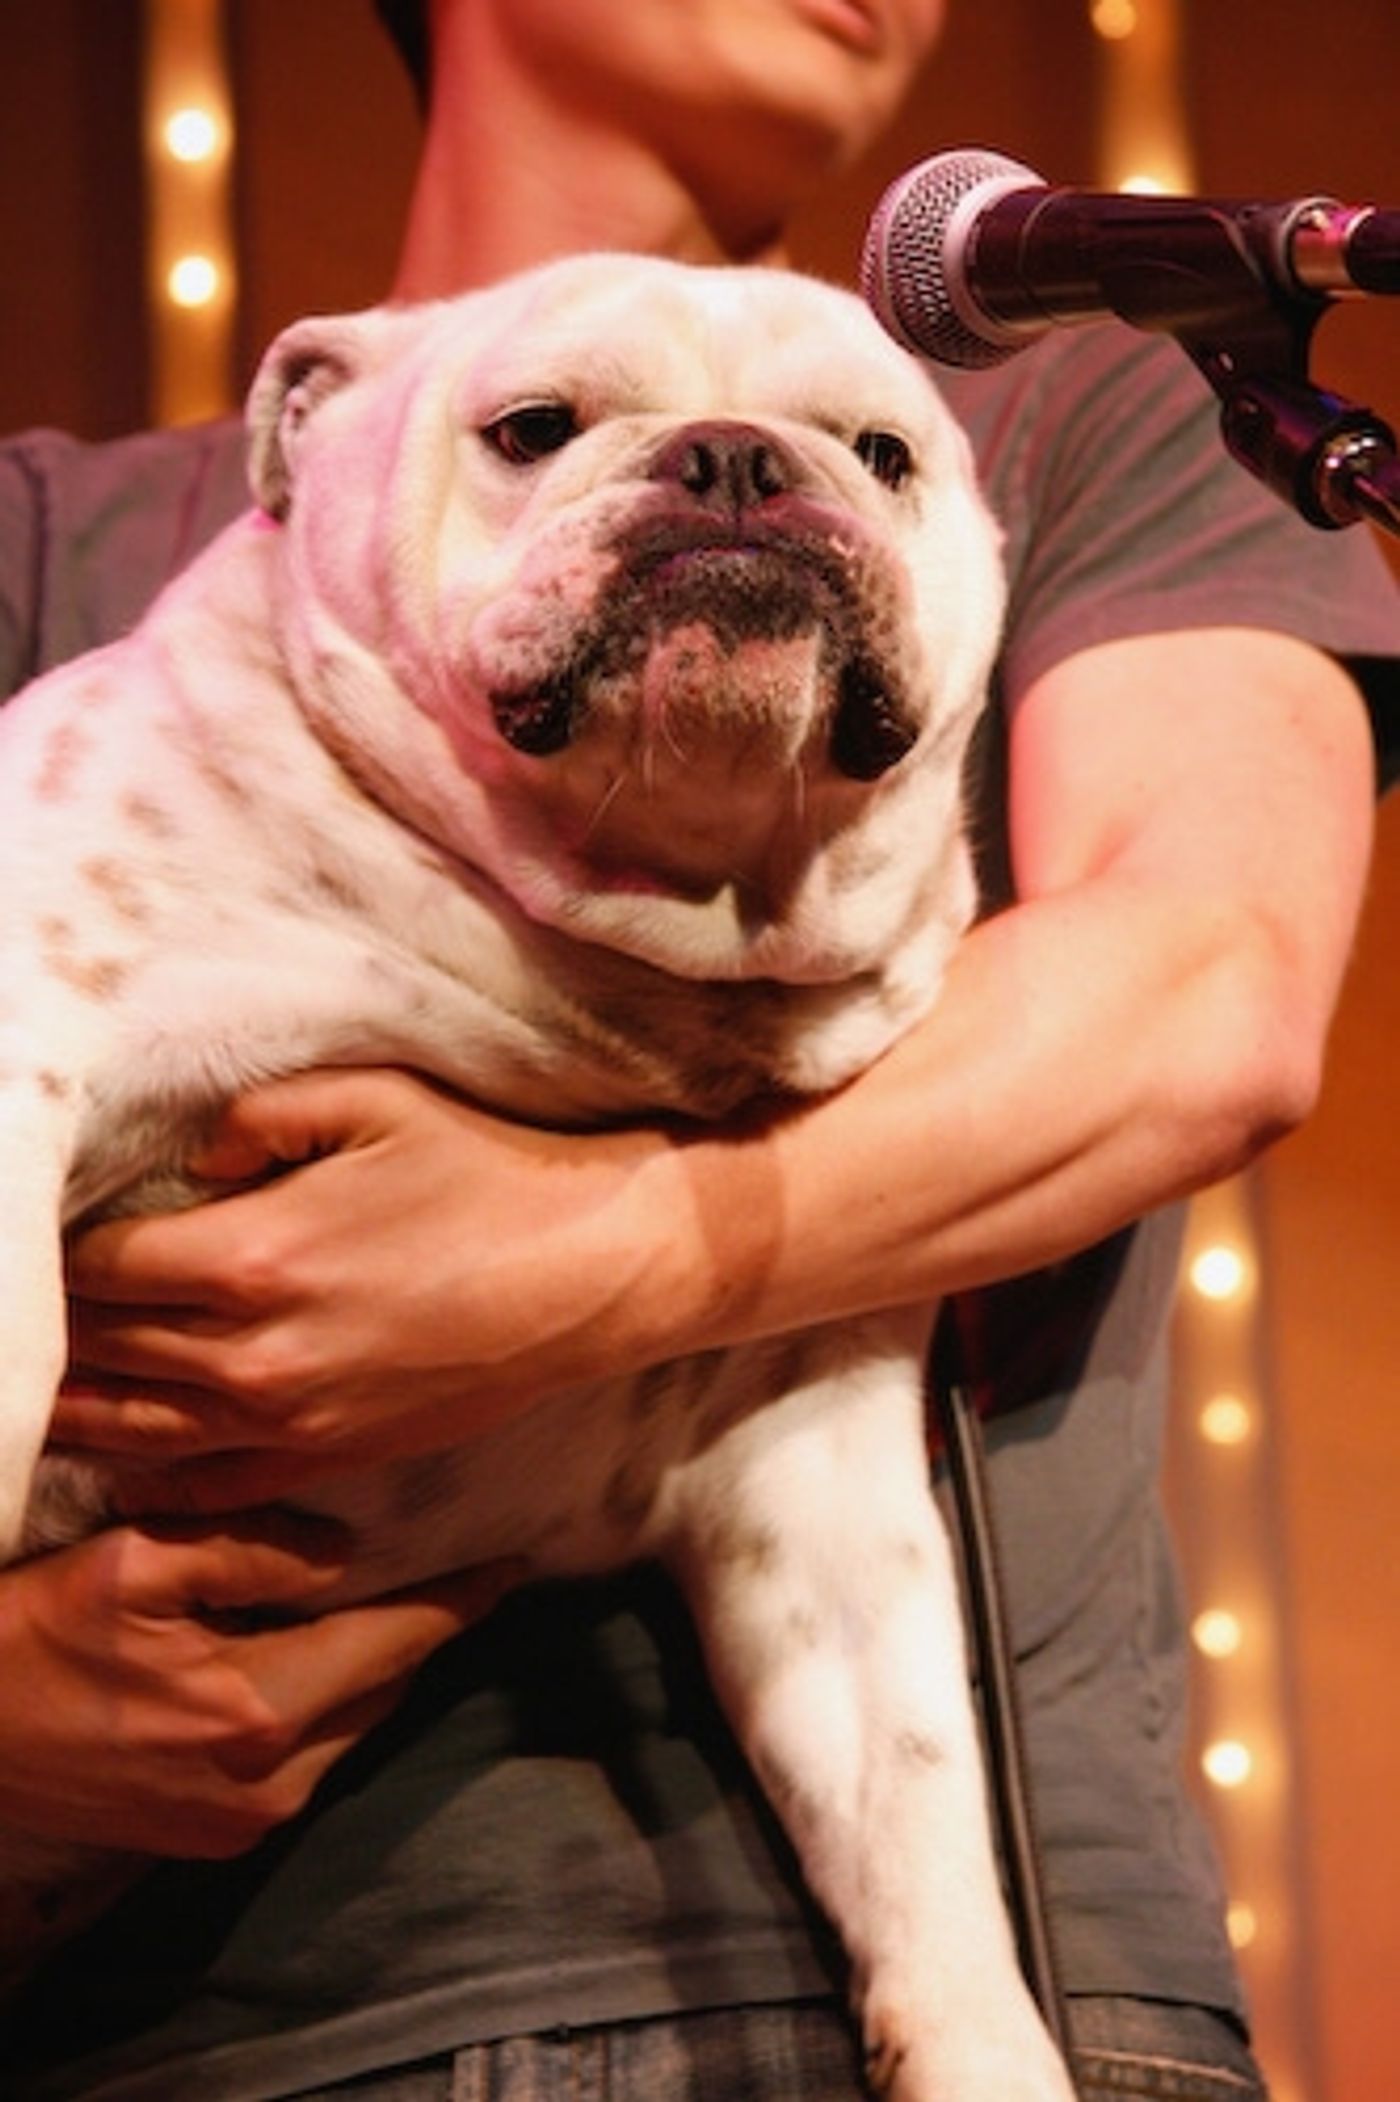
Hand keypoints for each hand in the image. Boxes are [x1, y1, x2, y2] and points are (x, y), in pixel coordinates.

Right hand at [0, 1516, 519, 1855]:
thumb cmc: (37, 1635)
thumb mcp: (136, 1562)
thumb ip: (251, 1552)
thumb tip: (342, 1554)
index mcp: (256, 1710)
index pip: (393, 1644)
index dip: (458, 1602)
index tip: (512, 1566)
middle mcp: (266, 1782)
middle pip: (382, 1690)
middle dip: (417, 1630)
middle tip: (450, 1571)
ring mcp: (242, 1822)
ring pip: (350, 1728)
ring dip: (370, 1669)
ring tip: (385, 1604)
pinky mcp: (216, 1837)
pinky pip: (308, 1761)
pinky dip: (326, 1707)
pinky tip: (311, 1658)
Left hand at [59, 1068, 712, 1509]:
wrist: (592, 1272)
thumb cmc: (488, 1172)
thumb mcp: (374, 1099)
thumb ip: (256, 1119)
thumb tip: (192, 1162)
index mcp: (253, 1255)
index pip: (100, 1268)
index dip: (56, 1256)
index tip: (37, 1239)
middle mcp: (255, 1353)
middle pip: (103, 1350)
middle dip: (52, 1329)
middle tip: (26, 1314)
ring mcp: (292, 1418)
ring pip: (135, 1429)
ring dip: (73, 1409)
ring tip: (33, 1393)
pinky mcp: (331, 1455)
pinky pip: (206, 1485)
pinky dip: (146, 1477)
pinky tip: (115, 1462)